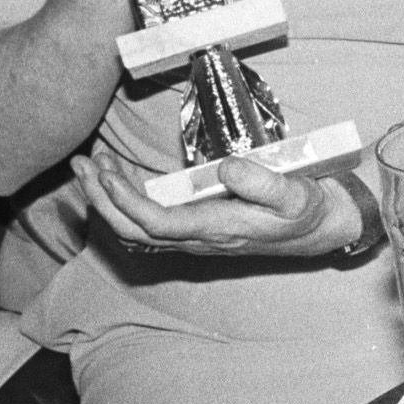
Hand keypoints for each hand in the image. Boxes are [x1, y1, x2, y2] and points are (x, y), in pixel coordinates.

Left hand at [73, 150, 361, 258]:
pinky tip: (117, 178)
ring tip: (92, 165)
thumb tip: (226, 168)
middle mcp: (198, 239)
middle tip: (84, 164)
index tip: (107, 173)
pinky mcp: (194, 229)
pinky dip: (124, 202)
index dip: (125, 202)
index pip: (155, 224)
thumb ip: (264, 182)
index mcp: (217, 230)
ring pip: (134, 229)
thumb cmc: (307, 209)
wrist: (318, 230)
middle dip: (101, 200)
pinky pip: (147, 224)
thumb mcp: (296, 194)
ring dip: (107, 200)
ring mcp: (193, 237)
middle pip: (132, 231)